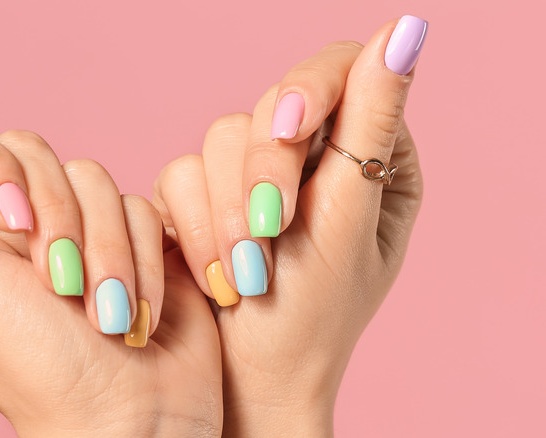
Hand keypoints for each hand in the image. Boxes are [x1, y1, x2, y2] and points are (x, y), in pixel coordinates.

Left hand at [0, 122, 222, 435]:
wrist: (131, 412)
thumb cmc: (38, 369)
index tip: (15, 220)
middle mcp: (7, 226)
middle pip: (29, 151)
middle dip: (59, 220)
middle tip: (62, 286)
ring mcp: (71, 227)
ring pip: (91, 175)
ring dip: (106, 251)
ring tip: (105, 313)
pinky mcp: (125, 234)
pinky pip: (137, 203)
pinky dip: (141, 259)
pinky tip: (134, 308)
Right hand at [153, 16, 426, 435]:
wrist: (250, 382)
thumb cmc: (312, 318)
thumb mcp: (348, 220)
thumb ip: (370, 125)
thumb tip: (406, 30)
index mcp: (370, 157)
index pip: (342, 74)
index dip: (308, 88)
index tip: (288, 128)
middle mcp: (311, 159)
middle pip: (271, 104)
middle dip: (262, 174)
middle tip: (268, 236)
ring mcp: (254, 177)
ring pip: (219, 137)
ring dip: (227, 210)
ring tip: (244, 273)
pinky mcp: (204, 197)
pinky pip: (180, 173)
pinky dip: (196, 224)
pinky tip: (216, 271)